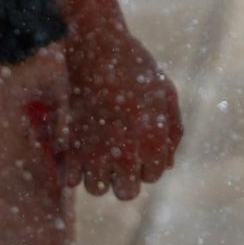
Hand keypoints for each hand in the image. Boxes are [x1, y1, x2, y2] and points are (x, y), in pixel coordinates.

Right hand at [61, 16, 182, 200]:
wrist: (99, 51)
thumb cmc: (137, 70)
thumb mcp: (167, 95)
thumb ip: (172, 133)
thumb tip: (167, 165)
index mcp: (154, 144)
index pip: (153, 176)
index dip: (147, 161)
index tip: (139, 141)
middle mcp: (126, 155)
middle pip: (126, 193)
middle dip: (125, 177)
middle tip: (119, 154)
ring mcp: (96, 153)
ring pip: (96, 189)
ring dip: (98, 175)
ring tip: (98, 152)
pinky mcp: (71, 147)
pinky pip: (71, 180)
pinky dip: (75, 170)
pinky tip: (80, 149)